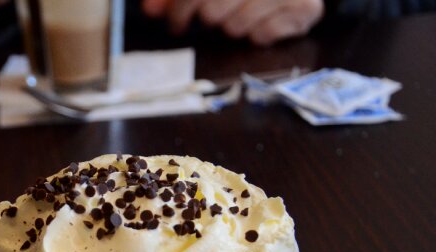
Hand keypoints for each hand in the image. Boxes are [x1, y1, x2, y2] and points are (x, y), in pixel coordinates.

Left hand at [141, 0, 324, 45]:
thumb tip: (150, 10)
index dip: (181, 9)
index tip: (175, 23)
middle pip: (213, 11)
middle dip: (208, 17)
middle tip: (210, 17)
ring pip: (235, 27)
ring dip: (233, 26)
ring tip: (240, 14)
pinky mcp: (307, 9)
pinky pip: (263, 36)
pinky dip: (258, 34)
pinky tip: (261, 20)